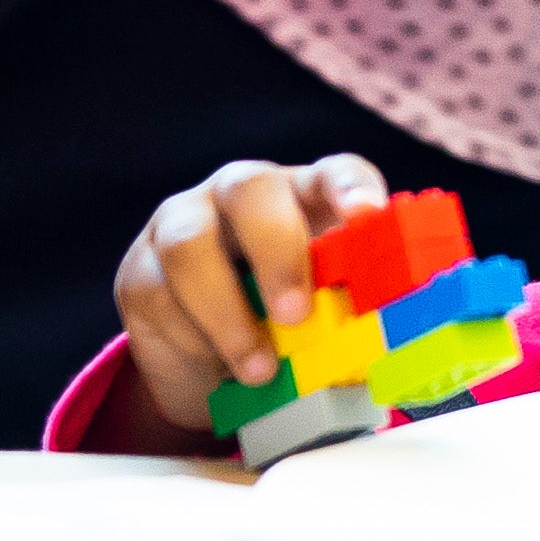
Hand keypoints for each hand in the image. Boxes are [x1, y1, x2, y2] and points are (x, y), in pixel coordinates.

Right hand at [111, 155, 388, 438]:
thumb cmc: (291, 321)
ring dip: (226, 311)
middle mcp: (243, 193)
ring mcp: (184, 223)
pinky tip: (217, 365)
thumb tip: (399, 345)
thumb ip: (356, 314)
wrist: (214, 360)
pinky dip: (192, 338)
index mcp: (308, 193)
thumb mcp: (330, 314)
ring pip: (189, 244)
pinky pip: (157, 294)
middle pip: (251, 190)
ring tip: (259, 368)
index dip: (351, 189)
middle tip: (297, 313)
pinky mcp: (140, 268)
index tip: (368, 216)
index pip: (335, 172)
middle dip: (276, 253)